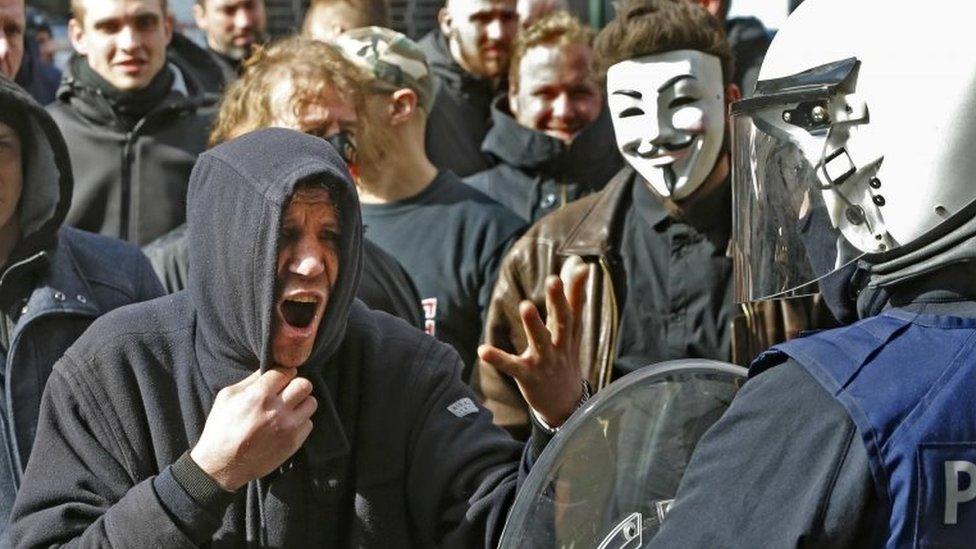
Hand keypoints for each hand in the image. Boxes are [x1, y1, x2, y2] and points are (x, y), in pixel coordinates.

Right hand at [190, 367, 316, 490]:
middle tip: (287, 391)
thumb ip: (250, 380)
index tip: (280, 378)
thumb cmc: (221, 429)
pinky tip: (286, 424)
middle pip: (304, 384)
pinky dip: (300, 422)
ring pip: (311, 403)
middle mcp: (277, 410)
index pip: (286, 371)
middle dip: (296, 385)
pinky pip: (309, 423)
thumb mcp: (227, 397)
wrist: (222, 465)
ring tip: (288, 408)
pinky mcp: (293, 443)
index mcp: (258, 395)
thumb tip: (268, 369)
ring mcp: (288, 427)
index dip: (283, 373)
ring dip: (301, 403)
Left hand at [478, 266, 587, 428]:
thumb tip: (581, 266)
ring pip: (540, 341)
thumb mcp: (571, 331)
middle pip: (562, 321)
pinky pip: (512, 366)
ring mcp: (544, 362)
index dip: (576, 289)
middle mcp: (560, 346)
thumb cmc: (565, 359)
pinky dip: (498, 358)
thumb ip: (573, 299)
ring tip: (526, 305)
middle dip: (558, 300)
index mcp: (569, 334)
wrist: (565, 404)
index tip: (580, 268)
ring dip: (534, 324)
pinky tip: (482, 350)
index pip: (575, 308)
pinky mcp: (528, 376)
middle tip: (553, 280)